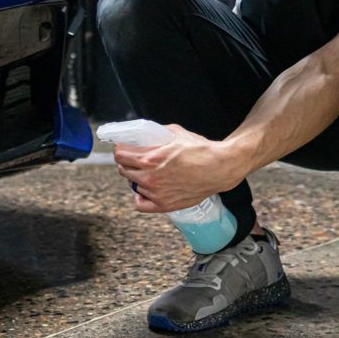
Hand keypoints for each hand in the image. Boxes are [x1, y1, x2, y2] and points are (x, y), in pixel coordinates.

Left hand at [113, 123, 244, 212]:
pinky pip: (141, 204)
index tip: (123, 148)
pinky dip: (140, 197)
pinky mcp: (164, 205)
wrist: (219, 168)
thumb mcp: (176, 134)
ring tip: (145, 173)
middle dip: (126, 163)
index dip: (120, 150)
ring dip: (135, 178)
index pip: (120, 155)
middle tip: (133, 159)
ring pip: (132, 185)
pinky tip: (146, 190)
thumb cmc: (200, 151)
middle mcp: (150, 178)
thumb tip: (149, 133)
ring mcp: (156, 193)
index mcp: (150, 159)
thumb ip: (159, 133)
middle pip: (123, 170)